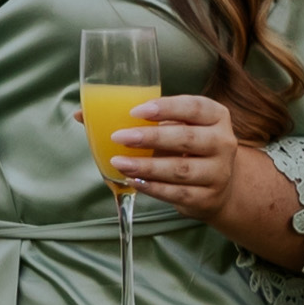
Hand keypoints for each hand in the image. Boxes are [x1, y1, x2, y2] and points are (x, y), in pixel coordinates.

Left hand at [94, 88, 264, 223]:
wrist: (219, 184)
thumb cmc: (187, 147)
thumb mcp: (174, 126)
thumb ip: (137, 118)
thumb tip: (81, 115)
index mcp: (215, 116)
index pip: (194, 106)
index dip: (166, 108)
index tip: (135, 110)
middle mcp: (222, 142)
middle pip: (186, 138)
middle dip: (150, 138)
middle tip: (119, 137)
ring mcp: (218, 172)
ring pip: (180, 170)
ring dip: (146, 167)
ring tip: (119, 162)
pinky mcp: (207, 198)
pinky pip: (177, 193)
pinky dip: (153, 188)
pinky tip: (133, 181)